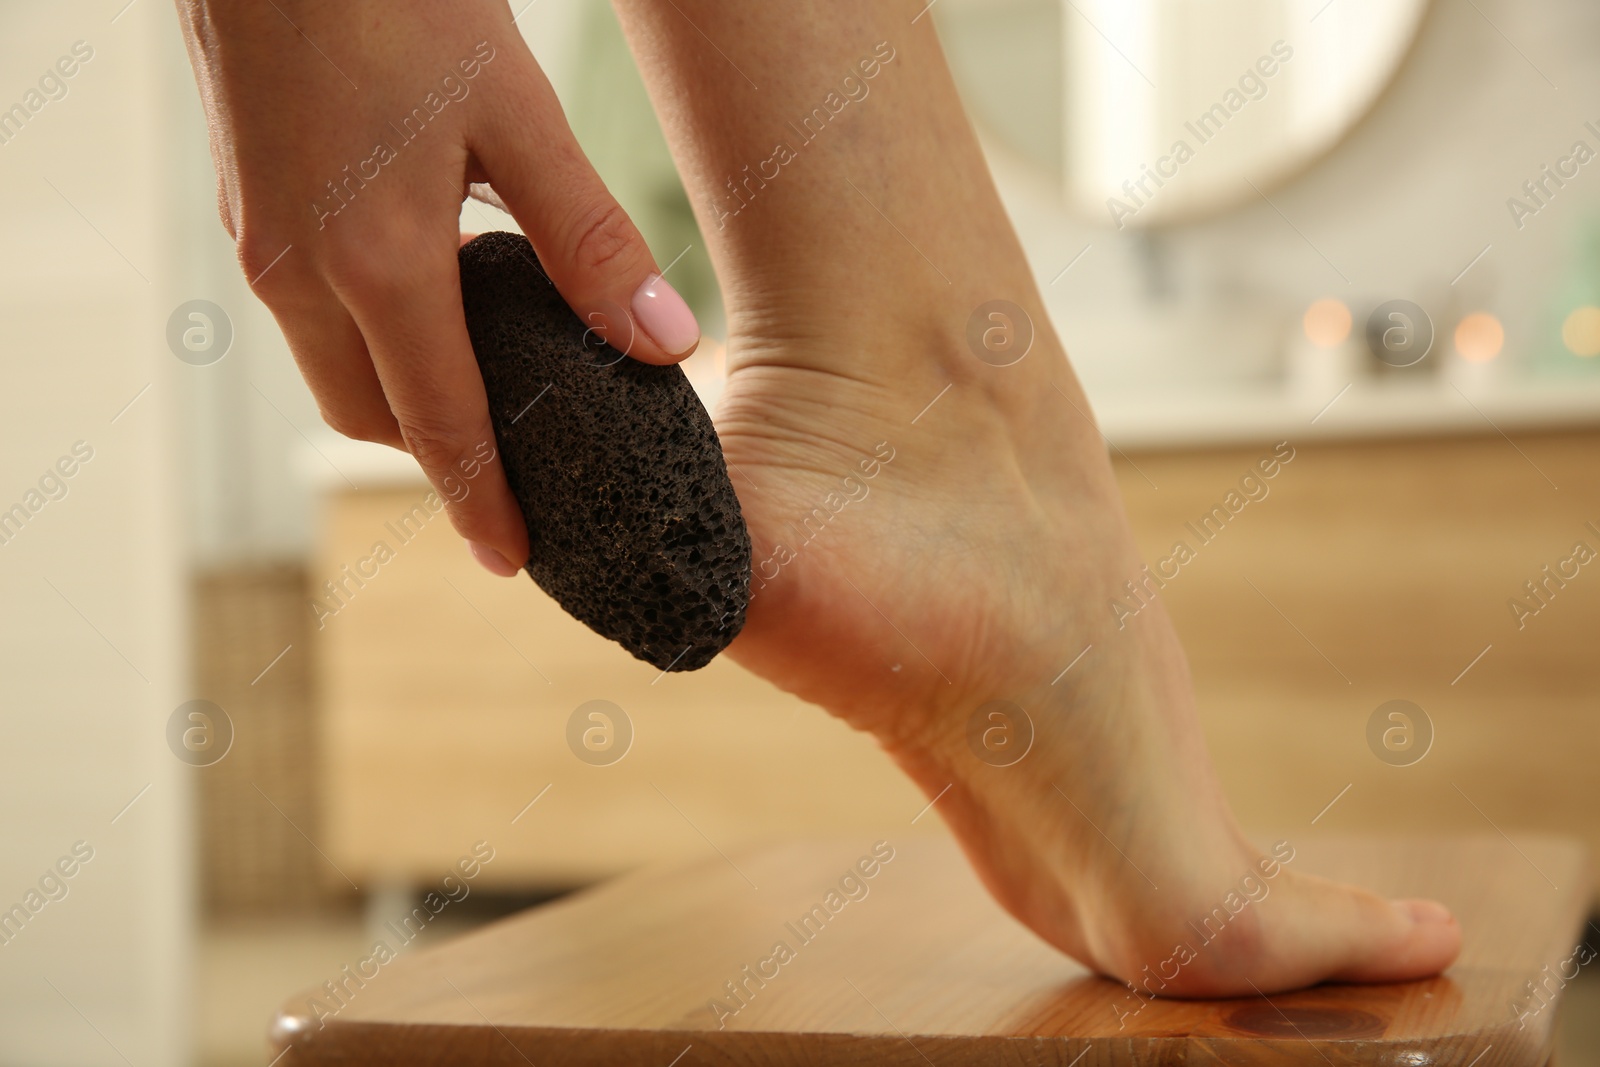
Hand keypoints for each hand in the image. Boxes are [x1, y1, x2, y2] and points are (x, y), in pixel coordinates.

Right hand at [175, 0, 699, 573]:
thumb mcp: (516, 115)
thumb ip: (590, 239)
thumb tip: (663, 343)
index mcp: (376, 265)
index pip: (438, 426)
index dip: (481, 501)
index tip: (515, 558)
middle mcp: (300, 272)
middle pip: (372, 415)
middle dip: (439, 454)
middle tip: (515, 466)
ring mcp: (260, 241)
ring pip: (331, 367)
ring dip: (400, 392)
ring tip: (481, 384)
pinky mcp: (246, 207)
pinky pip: (308, 314)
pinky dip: (367, 335)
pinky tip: (425, 292)